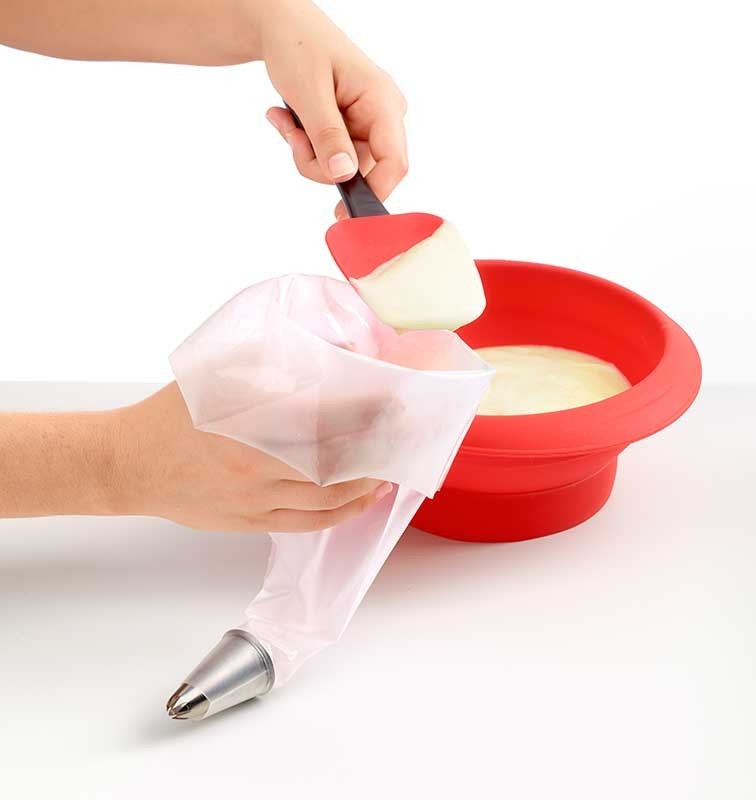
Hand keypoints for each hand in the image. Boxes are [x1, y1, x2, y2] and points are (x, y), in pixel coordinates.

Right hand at [114, 383, 390, 532]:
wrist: (130, 463)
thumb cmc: (174, 411)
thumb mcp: (218, 372)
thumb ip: (273, 362)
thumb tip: (331, 351)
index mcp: (246, 419)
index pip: (324, 414)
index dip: (364, 408)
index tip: (393, 398)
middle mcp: (254, 463)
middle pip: (335, 460)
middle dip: (376, 448)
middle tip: (405, 435)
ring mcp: (253, 498)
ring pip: (327, 498)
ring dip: (365, 484)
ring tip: (389, 469)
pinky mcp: (249, 522)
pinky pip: (307, 523)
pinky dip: (341, 512)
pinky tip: (361, 499)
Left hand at [260, 1, 407, 218]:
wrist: (282, 27)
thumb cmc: (299, 45)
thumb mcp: (309, 91)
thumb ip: (327, 135)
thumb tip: (344, 174)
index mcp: (383, 102)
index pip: (394, 163)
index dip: (373, 193)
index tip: (343, 214)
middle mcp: (382, 116)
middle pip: (363, 172)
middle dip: (321, 165)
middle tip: (293, 140)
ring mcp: (367, 125)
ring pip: (343, 169)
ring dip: (308, 155)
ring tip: (288, 123)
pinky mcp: (351, 131)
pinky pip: (332, 158)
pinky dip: (306, 147)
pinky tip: (291, 121)